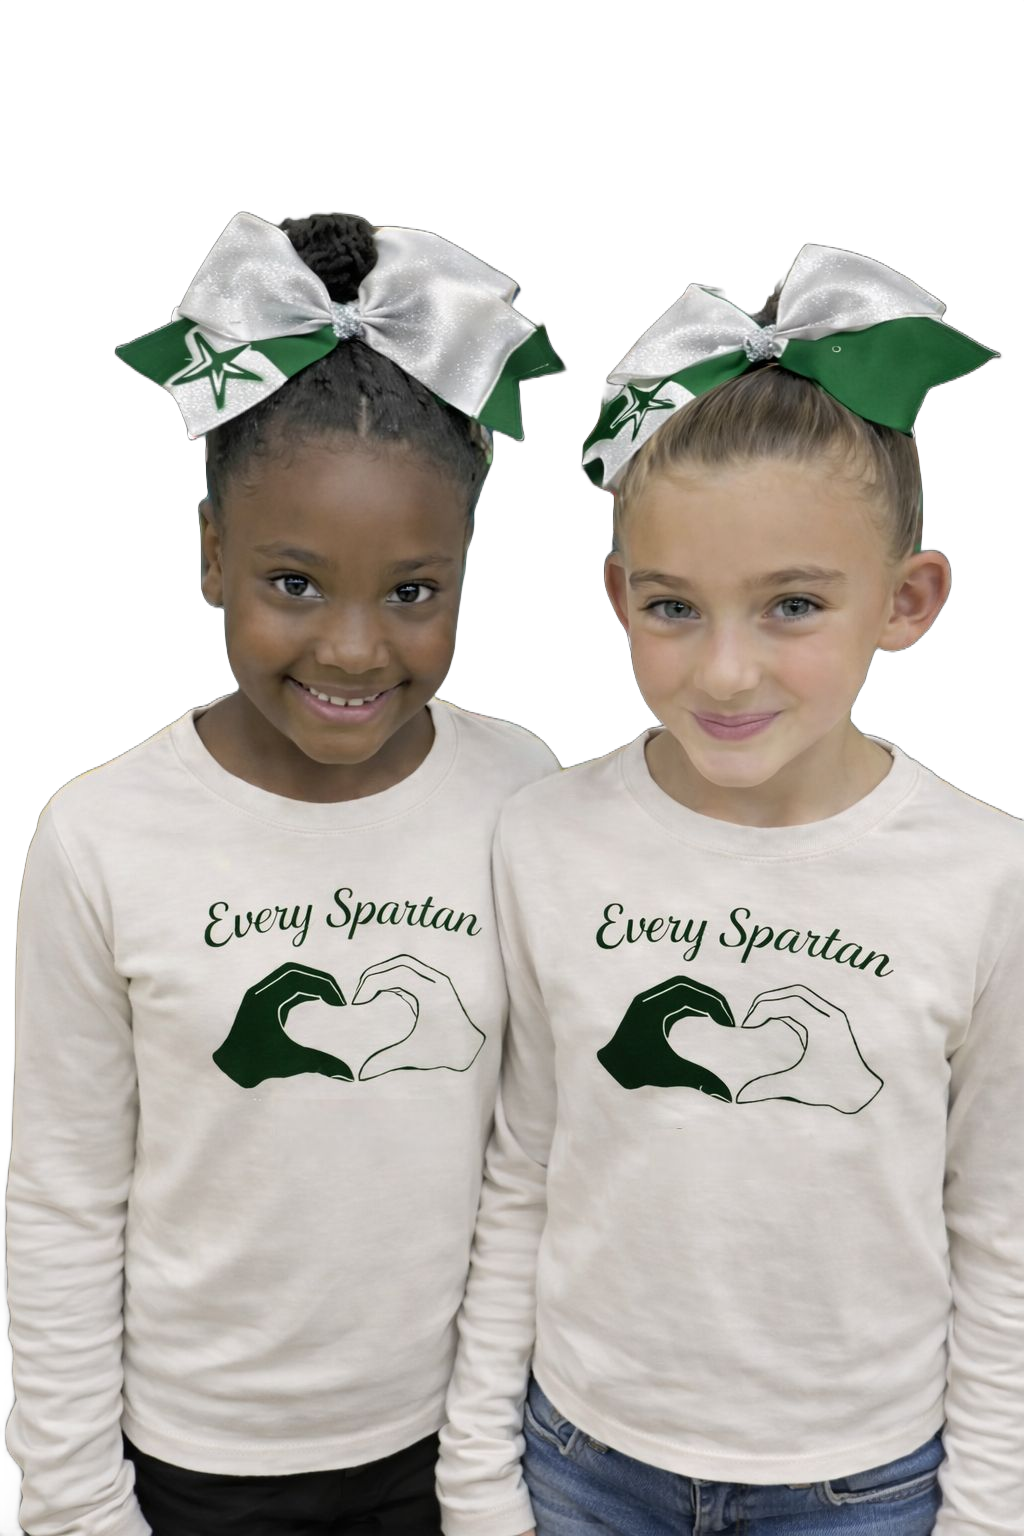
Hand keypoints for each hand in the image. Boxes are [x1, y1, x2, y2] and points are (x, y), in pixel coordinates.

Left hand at [212, 963, 349, 1087]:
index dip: (323, 987)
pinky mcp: (261, 1003)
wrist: (231, 1069)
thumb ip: (322, 1064)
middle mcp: (261, 992)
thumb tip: (349, 1075)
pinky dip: (302, 990)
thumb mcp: (292, 1062)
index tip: (340, 1004)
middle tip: (337, 996)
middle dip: (319, 980)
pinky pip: (284, 987)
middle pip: (294, 972)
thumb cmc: (258, 1064)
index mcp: (266, 1000)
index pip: (299, 980)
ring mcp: (259, 996)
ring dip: (311, 983)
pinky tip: (316, 999)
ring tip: (330, 997)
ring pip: (289, 977)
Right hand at [351, 954, 484, 1077]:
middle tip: (358, 995)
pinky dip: (392, 979)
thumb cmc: (444, 1051)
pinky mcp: (434, 986)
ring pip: (404, 965)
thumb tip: (362, 1074)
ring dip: (383, 974)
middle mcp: (435, 981)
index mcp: (431, 992)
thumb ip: (386, 1061)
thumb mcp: (413, 1055)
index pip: (396, 974)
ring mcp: (436, 981)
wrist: (470, 1049)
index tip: (358, 1003)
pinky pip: (410, 973)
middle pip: (399, 963)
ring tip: (366, 993)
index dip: (372, 983)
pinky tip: (380, 994)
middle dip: (374, 975)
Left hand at [597, 974, 735, 1097]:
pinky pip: (673, 997)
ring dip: (701, 998)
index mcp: (652, 1009)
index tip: (728, 1024)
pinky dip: (691, 1003)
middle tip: (728, 1018)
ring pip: (679, 988)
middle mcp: (648, 999)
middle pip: (685, 985)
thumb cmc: (638, 1070)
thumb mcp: (670, 1073)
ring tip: (720, 1016)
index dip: (713, 1004)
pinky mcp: (648, 1007)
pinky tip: (704, 1016)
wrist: (612, 1069)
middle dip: (710, 998)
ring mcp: (647, 1001)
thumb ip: (700, 1080)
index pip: (688, 994)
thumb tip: (727, 1096)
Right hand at [736, 983, 882, 1112]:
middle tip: (752, 1017)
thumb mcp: (797, 1086)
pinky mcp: (834, 1022)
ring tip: (762, 1018)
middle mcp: (831, 1015)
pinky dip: (791, 1009)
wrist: (862, 1093)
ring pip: (802, 995)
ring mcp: (834, 1016)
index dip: (762, 1009)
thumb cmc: (833, 1089)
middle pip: (794, 992)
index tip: (748, 1026)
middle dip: (769, 1000)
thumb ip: (767, 1087)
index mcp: (823, 1025)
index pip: (787, 1003)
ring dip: (780, 1002)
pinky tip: (779, 1025)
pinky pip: (809, 1005)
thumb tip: (740, 1096)